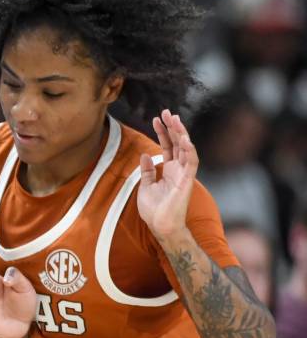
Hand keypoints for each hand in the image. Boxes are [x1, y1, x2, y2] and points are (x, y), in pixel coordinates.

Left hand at [138, 109, 198, 240]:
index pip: (167, 146)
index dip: (163, 131)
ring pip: (186, 148)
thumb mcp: (145, 186)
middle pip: (177, 143)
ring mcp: (184, 174)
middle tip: (167, 112)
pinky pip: (192, 163)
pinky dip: (189, 150)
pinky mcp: (188, 181)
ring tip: (175, 119)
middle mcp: (178, 169)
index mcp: (169, 169)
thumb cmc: (154, 210)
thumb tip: (145, 155)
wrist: (160, 226)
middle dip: (173, 126)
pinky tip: (184, 138)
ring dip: (181, 133)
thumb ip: (147, 171)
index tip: (156, 118)